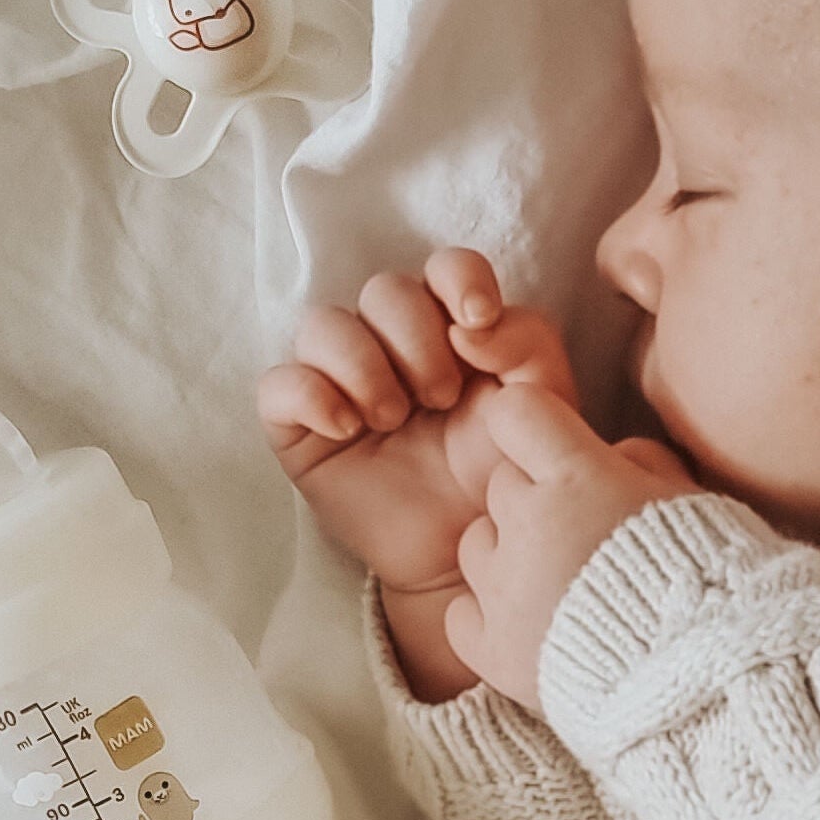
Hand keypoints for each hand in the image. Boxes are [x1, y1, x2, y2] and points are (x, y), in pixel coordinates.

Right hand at [258, 248, 576, 596]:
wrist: (471, 552)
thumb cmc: (505, 472)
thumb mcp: (541, 401)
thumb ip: (526, 342)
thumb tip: (468, 323)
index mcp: (453, 328)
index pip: (445, 267)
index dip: (458, 278)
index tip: (478, 319)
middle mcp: (392, 344)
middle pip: (385, 291)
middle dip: (416, 339)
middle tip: (442, 397)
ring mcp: (341, 382)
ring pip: (324, 325)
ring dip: (364, 365)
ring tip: (394, 417)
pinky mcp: (301, 427)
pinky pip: (278, 385)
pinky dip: (311, 394)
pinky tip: (348, 428)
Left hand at [444, 384, 694, 707]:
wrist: (703, 681)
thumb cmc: (710, 583)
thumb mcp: (694, 502)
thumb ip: (645, 464)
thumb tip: (613, 454)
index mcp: (580, 480)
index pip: (518, 414)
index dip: (536, 428)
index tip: (553, 447)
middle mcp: (529, 526)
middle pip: (504, 485)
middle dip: (537, 502)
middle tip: (583, 539)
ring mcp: (505, 592)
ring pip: (477, 545)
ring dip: (509, 556)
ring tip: (560, 589)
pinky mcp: (493, 652)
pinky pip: (462, 613)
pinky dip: (488, 617)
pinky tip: (531, 627)